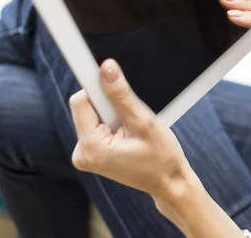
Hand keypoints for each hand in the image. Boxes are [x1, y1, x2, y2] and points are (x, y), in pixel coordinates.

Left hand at [69, 59, 199, 204]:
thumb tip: (106, 68)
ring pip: (94, 115)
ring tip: (133, 131)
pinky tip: (129, 135)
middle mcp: (82, 153)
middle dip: (111, 107)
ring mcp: (86, 155)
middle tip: (132, 121)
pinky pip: (97, 125)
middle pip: (87, 108)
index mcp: (90, 148)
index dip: (99, 90)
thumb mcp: (144, 122)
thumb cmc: (162, 158)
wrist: (169, 182)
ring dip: (114, 116)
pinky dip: (114, 124)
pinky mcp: (92, 154)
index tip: (111, 81)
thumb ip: (121, 95)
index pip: (81, 101)